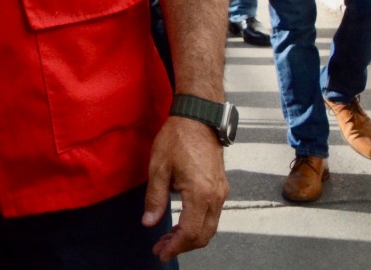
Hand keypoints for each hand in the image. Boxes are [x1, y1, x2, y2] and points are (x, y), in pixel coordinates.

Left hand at [143, 116, 227, 261]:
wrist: (199, 119)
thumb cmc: (177, 139)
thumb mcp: (158, 167)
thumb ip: (155, 198)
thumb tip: (148, 222)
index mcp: (200, 194)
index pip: (190, 232)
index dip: (175, 246)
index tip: (160, 252)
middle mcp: (216, 197)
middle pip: (204, 235)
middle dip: (183, 246)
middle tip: (162, 249)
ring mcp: (221, 193)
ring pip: (210, 227)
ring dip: (190, 237)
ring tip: (168, 240)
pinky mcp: (221, 188)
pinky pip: (213, 216)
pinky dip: (198, 225)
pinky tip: (181, 224)